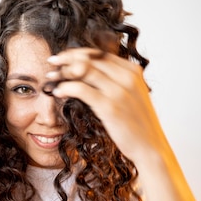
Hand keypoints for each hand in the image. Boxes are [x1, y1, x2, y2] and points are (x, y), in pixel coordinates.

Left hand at [46, 48, 166, 162]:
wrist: (149, 147)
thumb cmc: (136, 124)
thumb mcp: (130, 95)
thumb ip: (114, 80)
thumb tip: (87, 71)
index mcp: (132, 71)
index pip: (99, 53)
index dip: (77, 53)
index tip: (62, 57)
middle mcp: (127, 77)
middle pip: (90, 59)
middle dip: (67, 59)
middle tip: (51, 63)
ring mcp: (119, 91)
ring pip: (82, 70)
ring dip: (63, 72)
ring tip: (51, 77)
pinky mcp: (109, 106)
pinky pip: (81, 89)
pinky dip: (65, 87)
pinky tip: (58, 92)